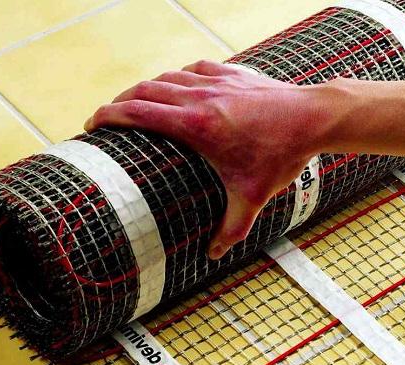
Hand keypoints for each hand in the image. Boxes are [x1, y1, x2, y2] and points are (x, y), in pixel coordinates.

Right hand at [85, 60, 338, 258]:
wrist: (312, 118)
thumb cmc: (282, 156)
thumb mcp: (253, 197)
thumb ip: (231, 228)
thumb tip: (213, 255)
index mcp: (195, 125)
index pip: (138, 112)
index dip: (109, 115)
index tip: (92, 122)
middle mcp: (200, 97)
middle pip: (145, 91)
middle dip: (120, 102)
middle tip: (107, 117)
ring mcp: (216, 81)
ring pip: (167, 77)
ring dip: (146, 88)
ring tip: (135, 101)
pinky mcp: (233, 73)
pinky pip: (194, 69)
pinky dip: (178, 77)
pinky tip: (177, 84)